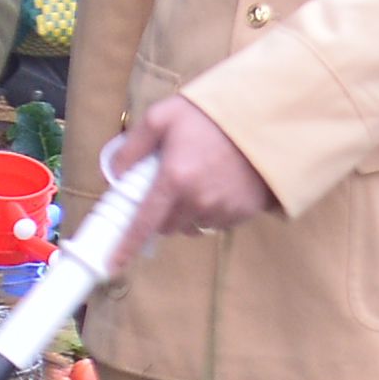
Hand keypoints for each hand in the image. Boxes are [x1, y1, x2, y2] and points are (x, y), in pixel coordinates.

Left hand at [105, 93, 283, 246]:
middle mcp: (197, 201)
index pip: (143, 223)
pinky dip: (210, 211)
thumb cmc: (210, 114)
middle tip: (167, 187)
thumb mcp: (163, 116)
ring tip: (196, 181)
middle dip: (160, 214)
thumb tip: (115, 172)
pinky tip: (217, 185)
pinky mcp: (243, 212)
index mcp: (174, 179)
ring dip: (186, 213)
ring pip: (191, 226)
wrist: (265, 117)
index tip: (113, 265)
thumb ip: (133, 145)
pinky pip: (216, 222)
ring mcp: (222, 209)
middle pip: (166, 227)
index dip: (126, 246)